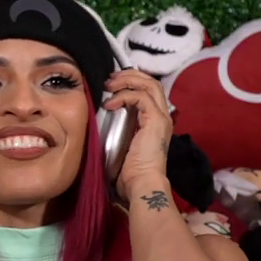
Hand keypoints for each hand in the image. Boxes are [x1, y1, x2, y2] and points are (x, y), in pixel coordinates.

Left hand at [105, 68, 173, 202]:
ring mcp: (161, 118)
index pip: (148, 91)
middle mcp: (162, 116)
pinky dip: (123, 96)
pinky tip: (109, 105)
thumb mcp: (119, 144)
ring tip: (108, 86)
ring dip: (127, 80)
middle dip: (129, 75)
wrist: (141, 185)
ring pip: (149, 84)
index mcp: (154, 121)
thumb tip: (99, 117)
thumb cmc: (128, 172)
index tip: (110, 85)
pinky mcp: (156, 121)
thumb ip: (116, 128)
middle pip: (151, 82)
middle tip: (109, 80)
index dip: (131, 82)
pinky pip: (141, 97)